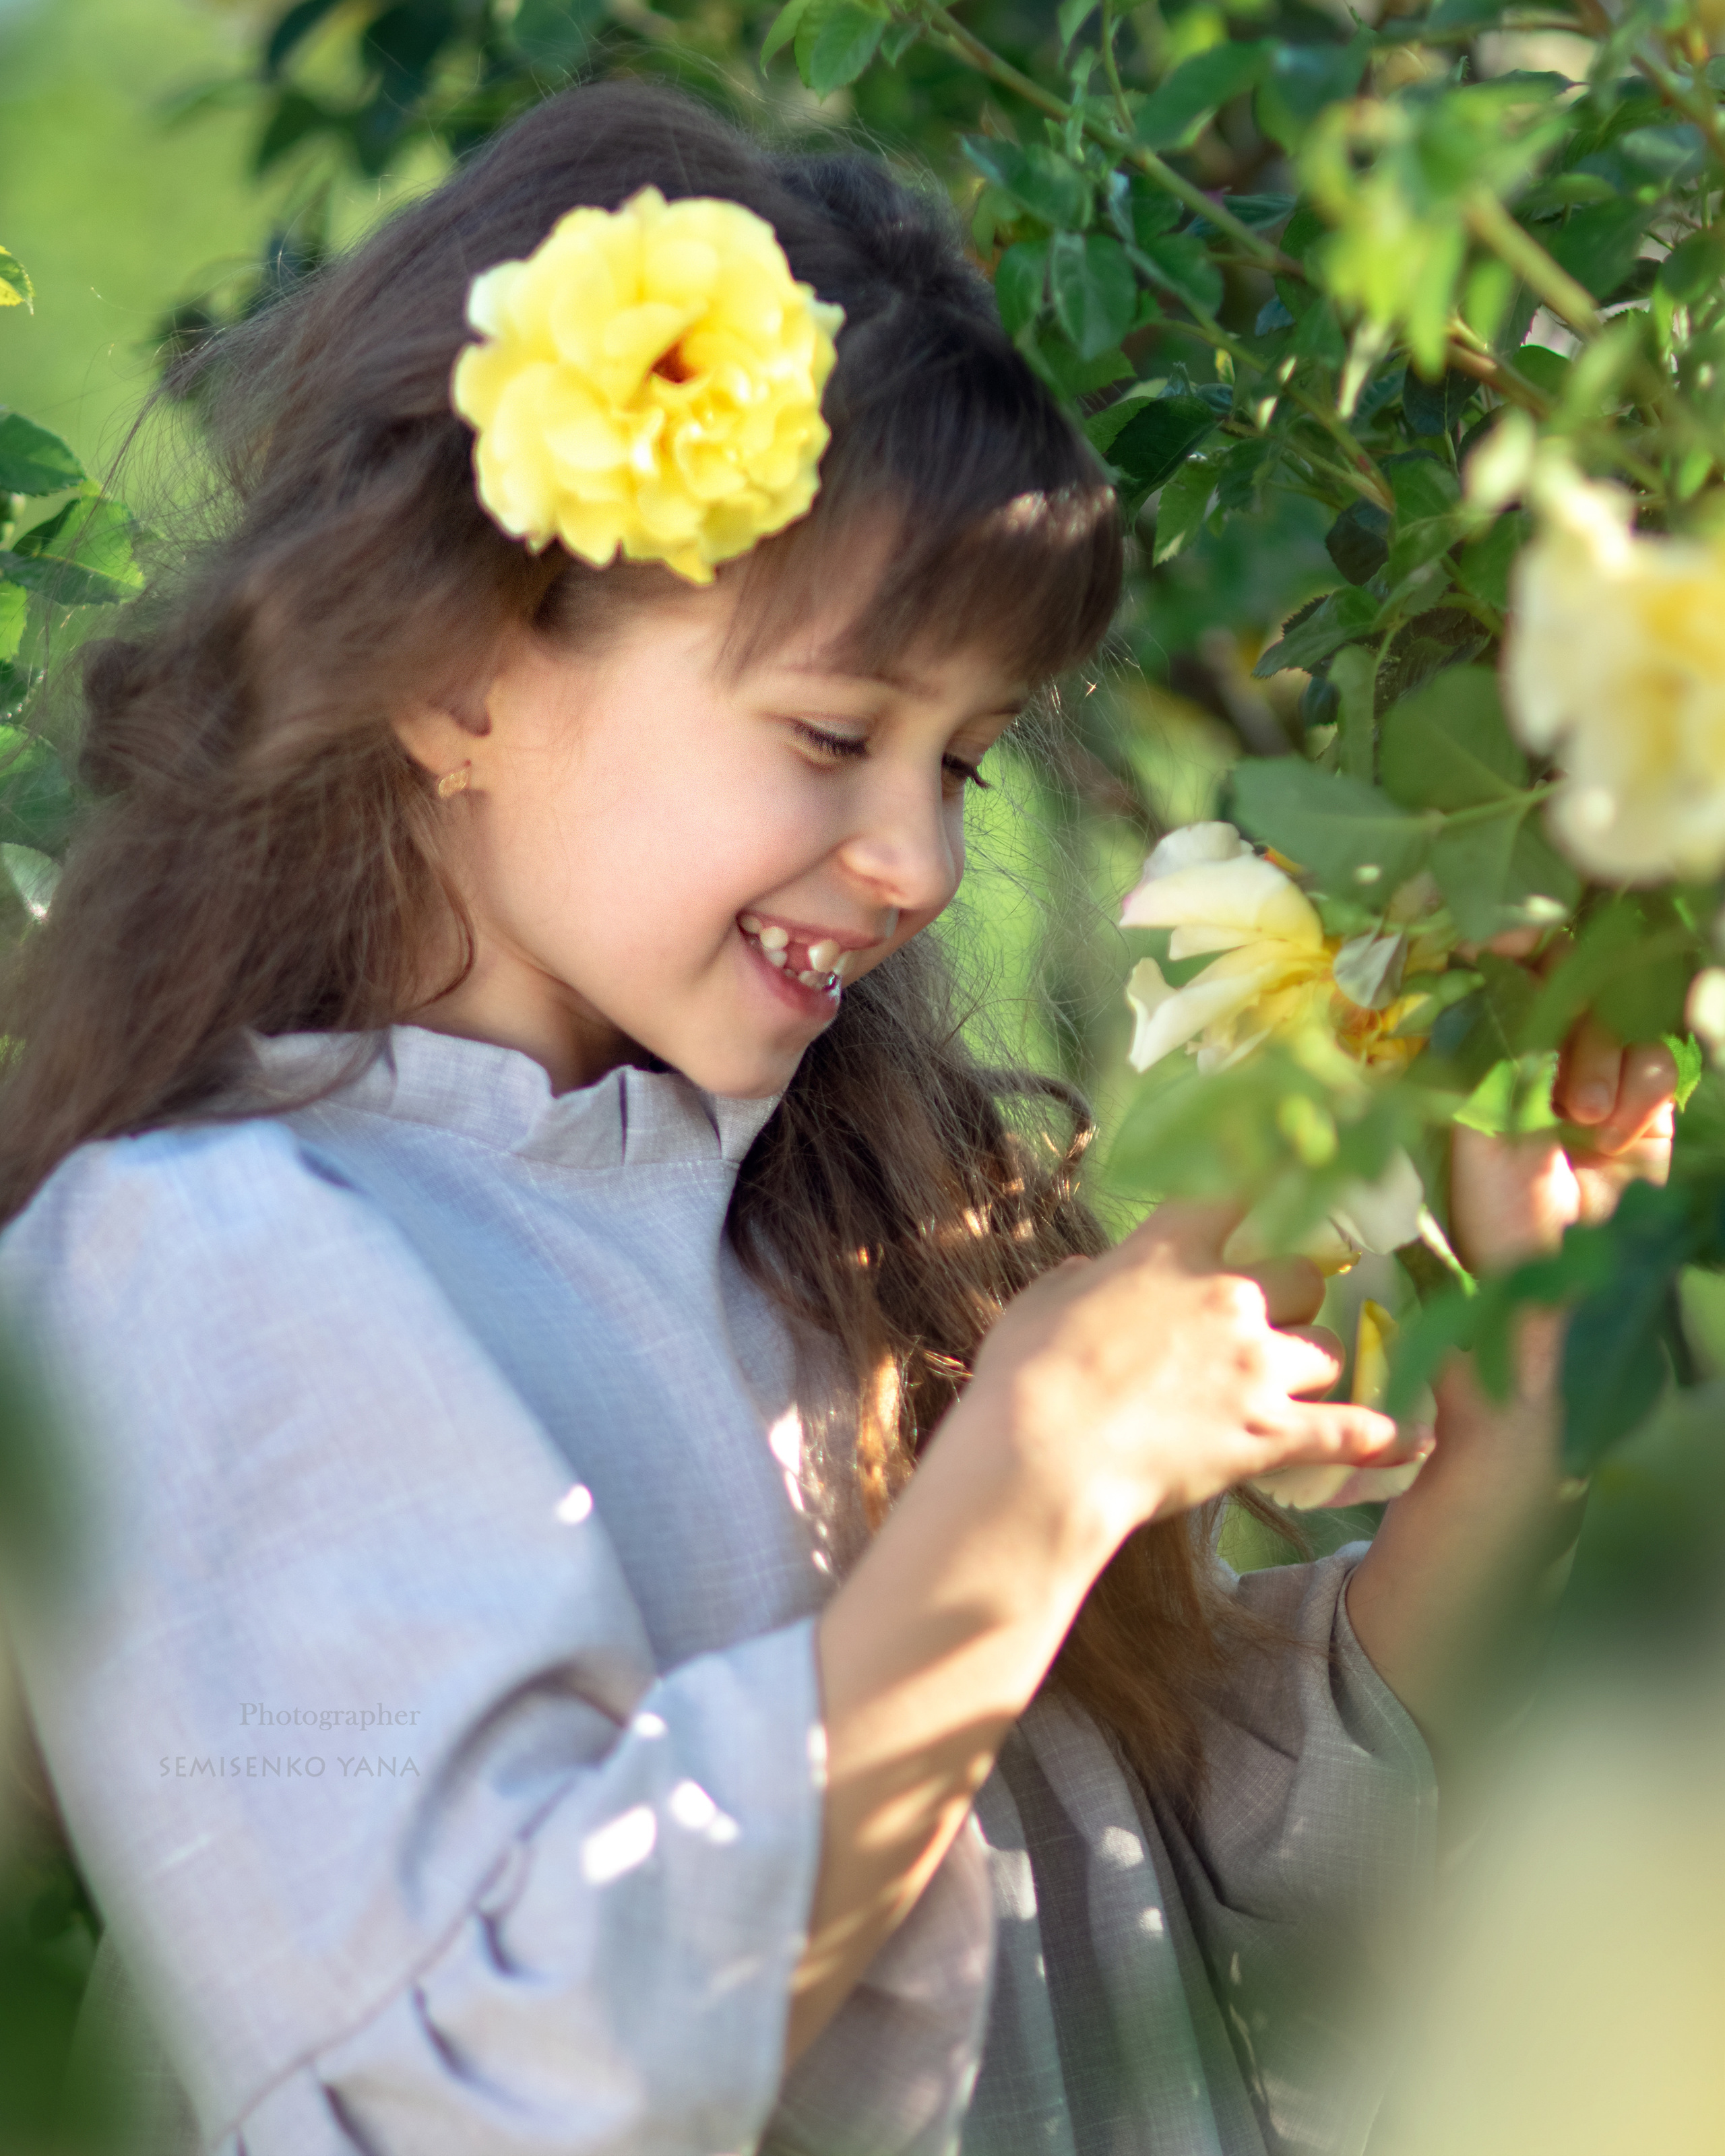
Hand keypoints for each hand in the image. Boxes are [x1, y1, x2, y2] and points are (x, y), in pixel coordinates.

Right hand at [963, 1199, 1407, 1546]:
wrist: (1043, 1454)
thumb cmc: (1024, 1375)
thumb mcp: (1040, 1304)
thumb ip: (1078, 1282)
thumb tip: (1088, 1277)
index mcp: (1170, 1252)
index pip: (1237, 1197)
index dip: (1264, 1192)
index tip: (1280, 1186)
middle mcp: (1229, 1297)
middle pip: (1305, 1274)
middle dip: (1297, 1294)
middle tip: (1276, 1315)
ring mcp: (1257, 1366)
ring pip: (1326, 1350)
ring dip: (1313, 1366)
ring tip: (1295, 1385)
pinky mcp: (1269, 1434)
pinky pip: (1349, 1431)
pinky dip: (1385, 1438)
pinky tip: (1414, 1439)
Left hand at [1450, 937, 1678, 1273]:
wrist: (1558, 1285)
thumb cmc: (1496, 1212)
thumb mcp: (1478, 1123)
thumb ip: (1494, 1046)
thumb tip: (1497, 960)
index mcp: (1486, 1053)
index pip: (1505, 972)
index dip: (1514, 943)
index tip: (1514, 935)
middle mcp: (1542, 1056)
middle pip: (1572, 979)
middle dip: (1570, 1011)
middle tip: (1558, 1074)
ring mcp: (1597, 1076)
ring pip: (1619, 1015)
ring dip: (1603, 1060)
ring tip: (1583, 1122)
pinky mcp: (1647, 1104)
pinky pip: (1657, 1057)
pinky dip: (1639, 1088)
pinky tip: (1615, 1134)